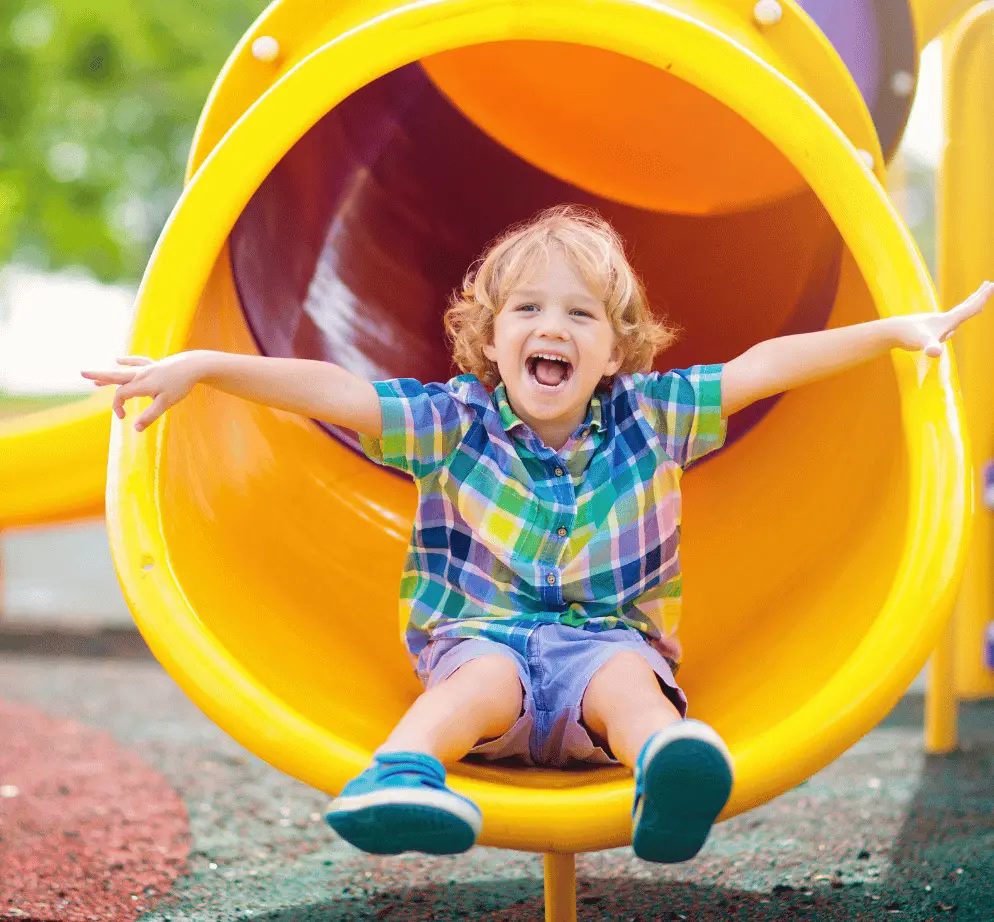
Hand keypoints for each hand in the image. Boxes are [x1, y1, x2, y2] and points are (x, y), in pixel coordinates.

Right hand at [80, 353, 201, 431]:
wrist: (194, 365)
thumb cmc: (180, 385)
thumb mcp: (166, 403)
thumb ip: (150, 416)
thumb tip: (134, 429)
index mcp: (141, 384)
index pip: (121, 395)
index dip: (118, 406)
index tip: (123, 417)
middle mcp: (140, 374)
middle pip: (116, 376)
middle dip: (99, 376)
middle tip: (82, 373)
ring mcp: (147, 368)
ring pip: (124, 371)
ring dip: (109, 374)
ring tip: (94, 379)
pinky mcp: (154, 364)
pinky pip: (137, 361)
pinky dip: (127, 361)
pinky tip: (118, 359)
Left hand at [892, 281, 992, 356]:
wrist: (890, 331)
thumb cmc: (907, 336)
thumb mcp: (923, 343)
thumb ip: (931, 347)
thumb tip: (934, 352)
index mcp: (947, 320)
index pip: (970, 307)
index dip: (983, 297)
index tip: (993, 285)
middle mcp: (943, 319)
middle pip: (965, 306)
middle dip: (978, 296)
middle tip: (989, 284)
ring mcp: (934, 324)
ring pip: (956, 315)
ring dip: (967, 307)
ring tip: (976, 302)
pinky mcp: (927, 330)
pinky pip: (945, 326)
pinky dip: (953, 323)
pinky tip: (950, 331)